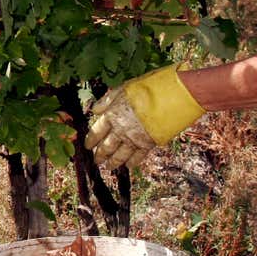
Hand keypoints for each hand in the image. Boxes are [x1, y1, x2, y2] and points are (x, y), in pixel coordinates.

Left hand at [86, 64, 203, 169]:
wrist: (169, 98)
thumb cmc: (145, 89)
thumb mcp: (123, 89)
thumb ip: (107, 100)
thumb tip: (94, 110)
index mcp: (111, 115)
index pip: (96, 132)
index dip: (90, 141)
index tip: (87, 146)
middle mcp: (120, 129)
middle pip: (106, 146)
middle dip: (100, 155)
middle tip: (96, 161)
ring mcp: (133, 138)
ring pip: (119, 155)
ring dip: (113, 162)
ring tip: (109, 167)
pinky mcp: (147, 144)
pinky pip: (137, 157)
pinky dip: (132, 162)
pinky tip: (128, 166)